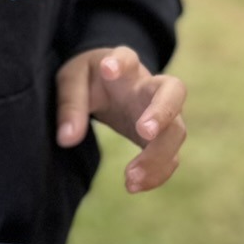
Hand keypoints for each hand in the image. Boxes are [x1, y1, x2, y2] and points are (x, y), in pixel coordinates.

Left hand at [55, 46, 185, 194]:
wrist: (110, 83)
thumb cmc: (91, 79)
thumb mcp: (72, 81)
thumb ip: (69, 105)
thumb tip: (67, 139)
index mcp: (125, 66)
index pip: (127, 57)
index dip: (120, 62)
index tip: (107, 69)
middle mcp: (150, 87)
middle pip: (173, 92)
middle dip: (162, 111)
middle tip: (143, 131)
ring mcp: (162, 112)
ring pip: (176, 130)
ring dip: (157, 156)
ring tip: (131, 178)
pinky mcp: (161, 137)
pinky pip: (170, 156)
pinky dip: (156, 173)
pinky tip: (134, 187)